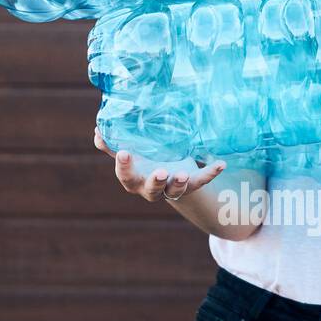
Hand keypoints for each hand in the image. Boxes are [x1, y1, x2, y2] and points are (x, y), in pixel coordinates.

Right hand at [94, 128, 225, 202]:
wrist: (167, 169)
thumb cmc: (143, 158)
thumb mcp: (129, 150)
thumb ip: (112, 143)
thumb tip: (99, 128)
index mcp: (134, 179)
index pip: (126, 176)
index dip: (124, 166)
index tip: (124, 152)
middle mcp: (152, 188)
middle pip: (152, 190)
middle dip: (156, 182)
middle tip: (161, 172)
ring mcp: (172, 188)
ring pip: (176, 191)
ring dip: (180, 183)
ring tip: (184, 174)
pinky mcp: (190, 184)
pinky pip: (201, 181)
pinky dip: (210, 173)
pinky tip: (221, 164)